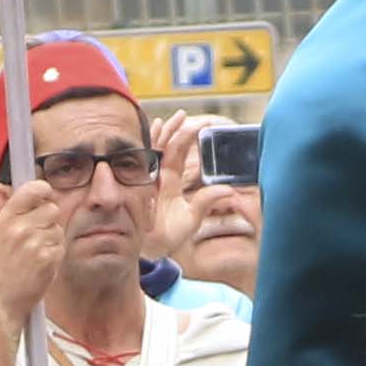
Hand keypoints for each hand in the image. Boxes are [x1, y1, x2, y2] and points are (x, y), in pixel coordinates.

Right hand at [0, 182, 74, 327]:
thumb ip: (11, 214)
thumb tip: (20, 194)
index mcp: (4, 220)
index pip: (32, 190)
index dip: (42, 190)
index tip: (45, 193)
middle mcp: (20, 229)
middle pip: (51, 209)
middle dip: (47, 220)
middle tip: (37, 234)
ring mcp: (36, 244)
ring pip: (58, 229)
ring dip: (51, 239)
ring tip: (34, 254)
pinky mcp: (49, 260)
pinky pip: (61, 247)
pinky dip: (54, 255)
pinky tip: (39, 265)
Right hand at [142, 110, 209, 259]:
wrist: (148, 251)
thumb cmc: (168, 235)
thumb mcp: (191, 218)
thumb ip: (207, 202)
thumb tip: (230, 190)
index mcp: (171, 181)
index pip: (179, 153)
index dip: (188, 138)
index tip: (201, 124)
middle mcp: (158, 176)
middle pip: (167, 146)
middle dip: (176, 129)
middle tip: (185, 115)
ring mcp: (146, 178)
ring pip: (154, 149)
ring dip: (164, 132)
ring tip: (173, 117)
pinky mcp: (136, 184)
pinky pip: (140, 160)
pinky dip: (146, 143)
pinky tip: (153, 128)